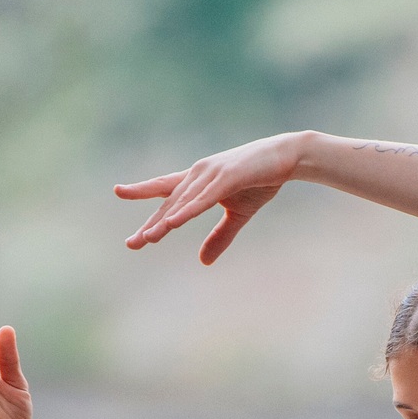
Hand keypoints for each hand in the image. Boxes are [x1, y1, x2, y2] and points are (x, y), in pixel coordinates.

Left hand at [114, 132, 305, 263]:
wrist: (287, 157)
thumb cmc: (261, 180)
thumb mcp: (238, 214)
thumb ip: (220, 237)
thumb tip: (202, 261)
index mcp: (198, 181)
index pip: (165, 193)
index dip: (146, 205)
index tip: (129, 221)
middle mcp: (198, 174)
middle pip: (169, 203)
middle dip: (151, 224)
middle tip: (132, 244)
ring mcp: (211, 174)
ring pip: (183, 202)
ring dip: (165, 221)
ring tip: (148, 238)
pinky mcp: (227, 177)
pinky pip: (203, 199)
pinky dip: (187, 210)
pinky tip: (173, 222)